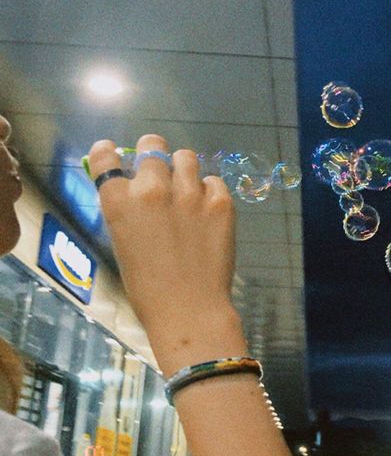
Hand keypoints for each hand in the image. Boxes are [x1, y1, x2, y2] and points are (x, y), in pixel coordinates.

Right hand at [87, 134, 243, 371]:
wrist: (189, 309)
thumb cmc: (147, 287)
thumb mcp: (124, 243)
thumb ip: (128, 211)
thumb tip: (135, 189)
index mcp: (119, 202)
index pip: (106, 158)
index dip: (108, 152)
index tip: (112, 152)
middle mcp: (152, 189)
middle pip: (152, 146)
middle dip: (153, 154)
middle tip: (158, 168)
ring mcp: (189, 193)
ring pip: (186, 157)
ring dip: (183, 169)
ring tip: (186, 188)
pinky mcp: (220, 202)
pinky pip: (214, 182)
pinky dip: (209, 192)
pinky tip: (207, 211)